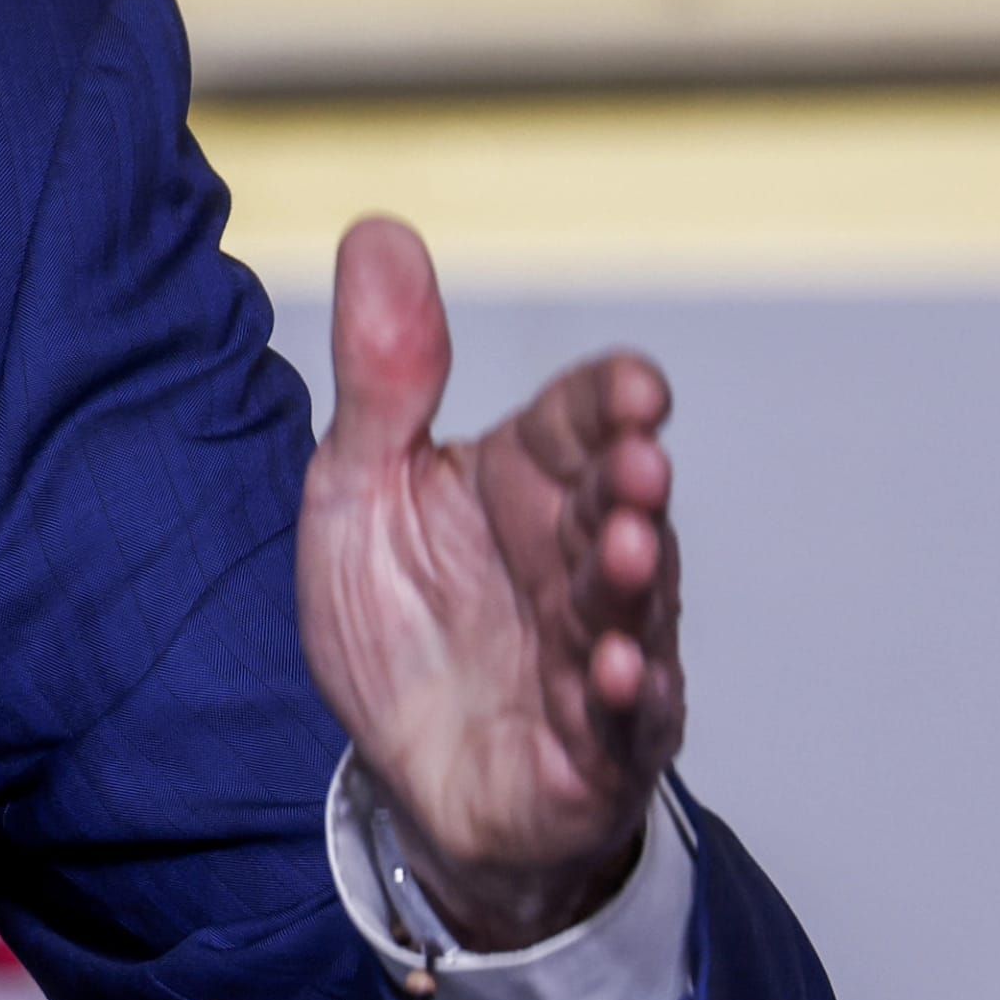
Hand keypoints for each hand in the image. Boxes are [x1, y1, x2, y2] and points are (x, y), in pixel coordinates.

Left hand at [295, 218, 681, 949]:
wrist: (409, 770)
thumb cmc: (401, 619)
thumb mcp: (359, 487)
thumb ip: (382, 376)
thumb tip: (379, 229)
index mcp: (527, 484)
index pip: (581, 423)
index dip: (611, 403)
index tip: (636, 386)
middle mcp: (578, 559)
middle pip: (617, 507)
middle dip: (632, 483)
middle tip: (640, 459)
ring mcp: (600, 653)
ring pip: (631, 607)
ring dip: (635, 579)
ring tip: (628, 546)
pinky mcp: (596, 748)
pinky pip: (620, 720)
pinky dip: (623, 694)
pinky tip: (617, 670)